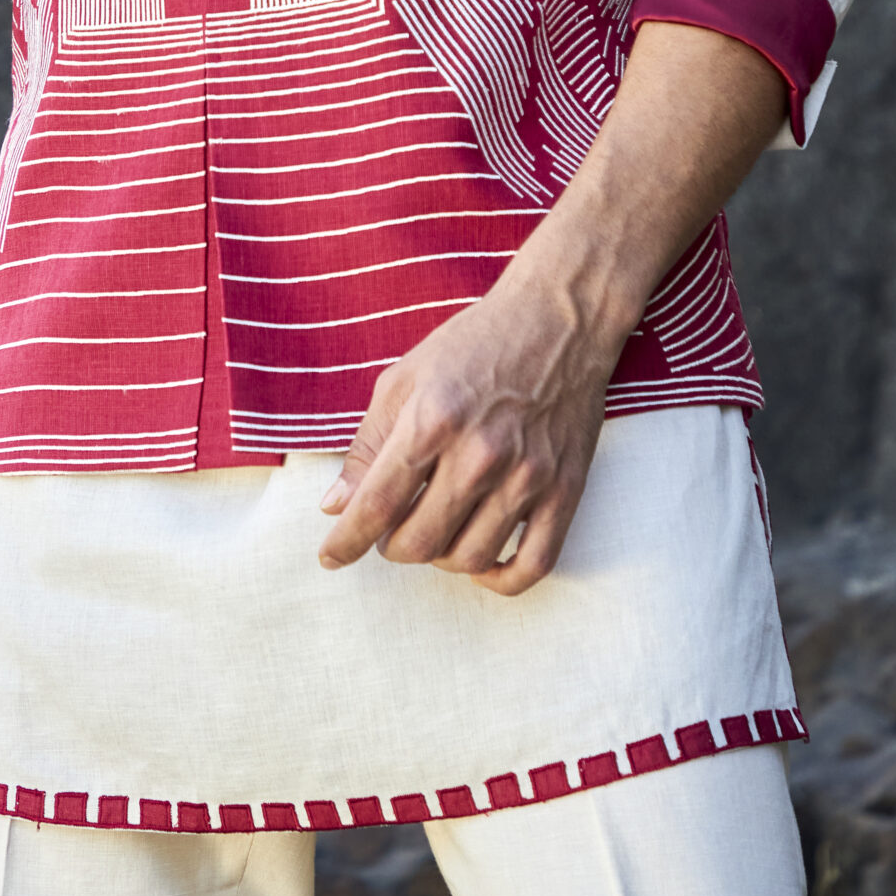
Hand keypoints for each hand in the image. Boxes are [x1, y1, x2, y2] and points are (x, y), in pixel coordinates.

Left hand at [315, 257, 626, 597]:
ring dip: (440, 557)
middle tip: (392, 528)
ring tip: (435, 529)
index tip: (330, 558)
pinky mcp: (565, 488)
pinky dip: (500, 579)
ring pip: (469, 558)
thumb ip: (368, 443)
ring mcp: (527, 474)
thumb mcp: (406, 377)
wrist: (561, 317)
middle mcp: (480, 452)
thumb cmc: (476, 342)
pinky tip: (480, 561)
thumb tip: (336, 505)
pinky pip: (532, 565)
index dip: (346, 541)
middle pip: (420, 542)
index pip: (378, 504)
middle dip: (392, 546)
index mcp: (433, 419)